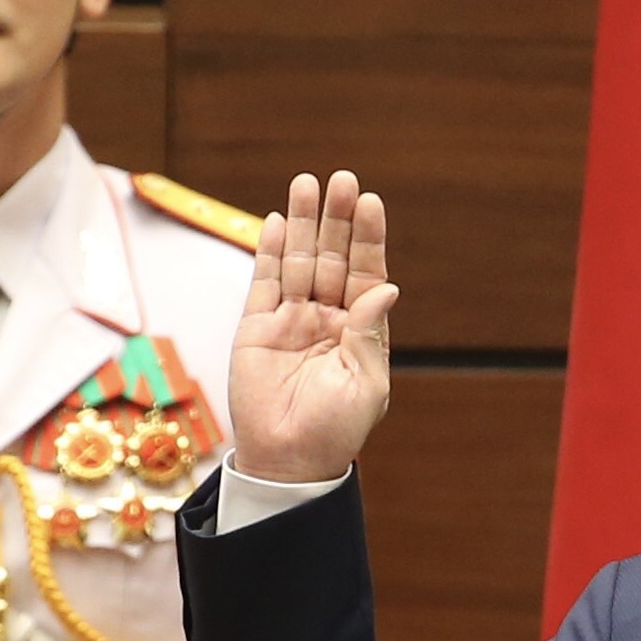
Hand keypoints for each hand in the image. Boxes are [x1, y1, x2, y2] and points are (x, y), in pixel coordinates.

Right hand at [228, 172, 399, 483]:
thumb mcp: (365, 384)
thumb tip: (385, 287)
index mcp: (360, 330)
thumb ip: (369, 333)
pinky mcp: (256, 328)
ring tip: (307, 183)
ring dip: (304, 223)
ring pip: (298, 261)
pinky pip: (264, 282)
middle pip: (333, 257)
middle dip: (337, 218)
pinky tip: (279, 221)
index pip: (366, 272)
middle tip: (342, 179)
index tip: (371, 202)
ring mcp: (291, 320)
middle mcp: (327, 318)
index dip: (368, 237)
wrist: (289, 461)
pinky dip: (271, 251)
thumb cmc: (336, 430)